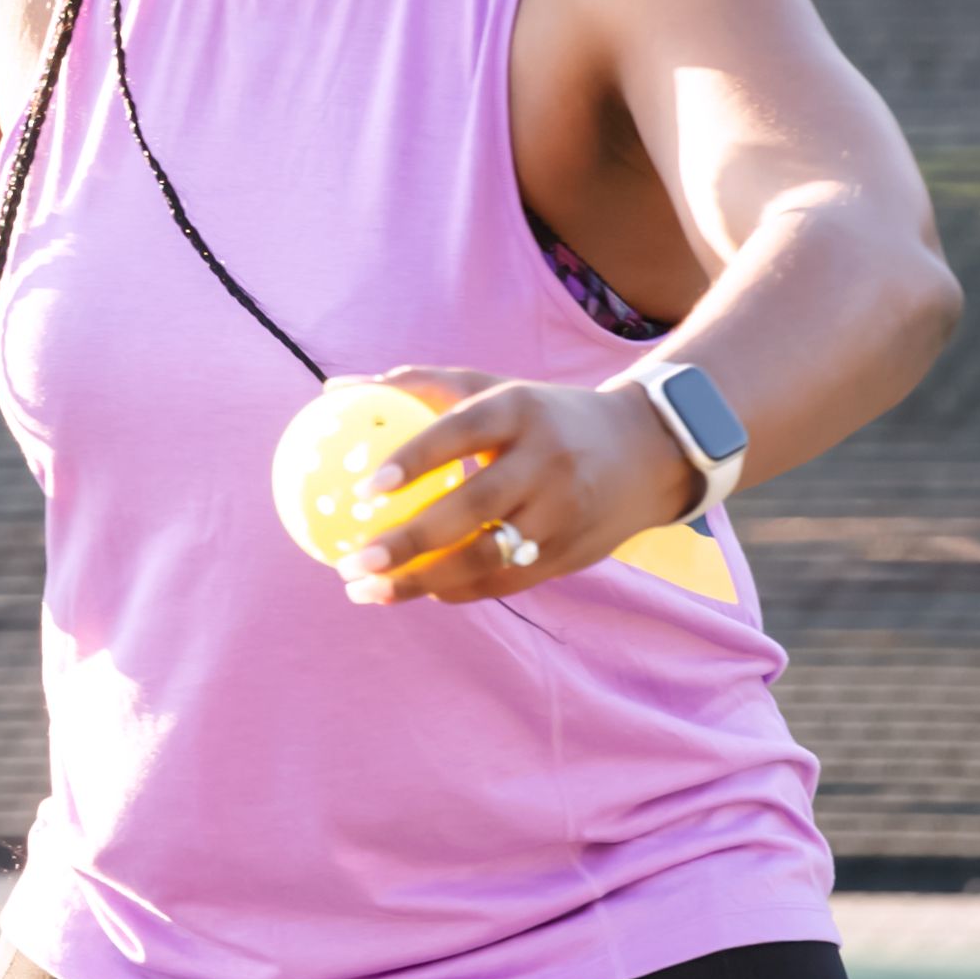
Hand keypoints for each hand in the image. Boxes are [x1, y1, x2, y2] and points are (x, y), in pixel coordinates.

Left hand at [337, 365, 700, 605]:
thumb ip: (417, 387)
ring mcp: (562, 513)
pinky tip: (414, 591)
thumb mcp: (493, 387)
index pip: (461, 433)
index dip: (413, 461)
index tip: (362, 491)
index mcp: (521, 410)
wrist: (646, 452)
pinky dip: (455, 591)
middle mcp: (546, 461)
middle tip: (351, 562)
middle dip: (406, 542)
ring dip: (420, 583)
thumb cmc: (543, 416)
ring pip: (484, 558)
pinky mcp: (569, 555)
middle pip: (470, 509)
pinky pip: (502, 583)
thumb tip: (333, 389)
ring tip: (366, 591)